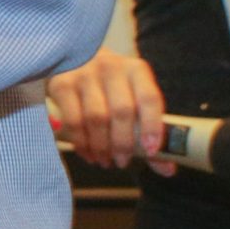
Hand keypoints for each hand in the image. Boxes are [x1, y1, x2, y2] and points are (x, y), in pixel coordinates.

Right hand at [45, 48, 171, 171]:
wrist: (75, 58)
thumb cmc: (113, 87)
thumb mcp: (134, 99)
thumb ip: (150, 133)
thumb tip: (168, 170)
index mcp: (136, 71)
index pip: (149, 98)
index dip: (152, 126)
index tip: (150, 150)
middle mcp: (111, 68)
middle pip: (121, 111)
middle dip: (123, 143)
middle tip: (122, 162)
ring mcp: (84, 74)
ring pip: (96, 118)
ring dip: (101, 146)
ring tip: (104, 161)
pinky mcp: (61, 84)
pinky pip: (73, 120)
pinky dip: (81, 142)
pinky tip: (87, 152)